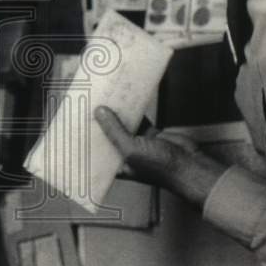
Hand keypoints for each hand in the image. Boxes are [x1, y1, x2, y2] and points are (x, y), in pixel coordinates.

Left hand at [94, 106, 225, 208]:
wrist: (189, 165)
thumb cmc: (160, 167)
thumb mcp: (131, 150)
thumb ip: (115, 131)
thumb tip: (99, 112)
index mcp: (116, 166)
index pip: (96, 151)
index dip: (86, 138)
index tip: (76, 123)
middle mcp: (125, 154)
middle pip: (108, 135)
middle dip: (99, 122)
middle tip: (86, 104)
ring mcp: (138, 143)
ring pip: (122, 124)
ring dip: (115, 113)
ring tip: (102, 98)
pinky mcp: (150, 133)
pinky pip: (138, 119)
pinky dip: (133, 110)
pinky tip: (125, 99)